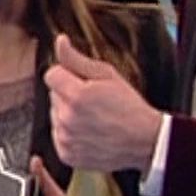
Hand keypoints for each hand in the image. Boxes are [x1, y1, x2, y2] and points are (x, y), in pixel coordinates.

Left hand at [45, 35, 162, 172]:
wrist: (144, 141)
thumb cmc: (129, 107)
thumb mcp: (107, 75)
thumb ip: (77, 59)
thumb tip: (60, 41)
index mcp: (76, 96)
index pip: (51, 75)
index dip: (67, 74)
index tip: (82, 82)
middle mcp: (67, 118)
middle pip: (53, 95)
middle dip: (68, 94)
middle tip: (93, 101)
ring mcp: (65, 138)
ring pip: (55, 115)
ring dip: (68, 113)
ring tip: (93, 118)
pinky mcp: (66, 154)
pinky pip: (58, 135)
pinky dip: (70, 133)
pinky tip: (89, 131)